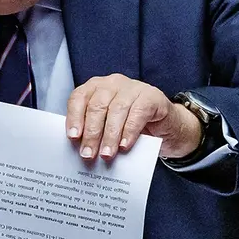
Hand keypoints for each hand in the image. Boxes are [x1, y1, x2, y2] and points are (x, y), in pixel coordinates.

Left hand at [65, 75, 202, 160]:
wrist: (165, 127)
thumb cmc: (131, 126)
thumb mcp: (108, 127)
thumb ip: (95, 131)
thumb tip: (81, 148)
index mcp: (96, 88)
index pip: (79, 98)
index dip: (74, 117)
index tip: (73, 137)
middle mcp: (113, 83)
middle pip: (97, 105)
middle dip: (91, 132)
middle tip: (88, 153)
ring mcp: (133, 87)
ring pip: (116, 109)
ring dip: (110, 135)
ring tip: (106, 154)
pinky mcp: (152, 96)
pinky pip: (138, 113)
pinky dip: (129, 131)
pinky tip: (124, 146)